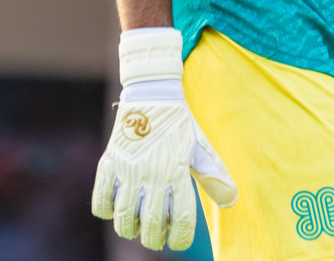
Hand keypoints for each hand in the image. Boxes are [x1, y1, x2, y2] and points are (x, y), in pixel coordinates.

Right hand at [91, 28, 237, 249]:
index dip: (181, 238)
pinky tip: (116, 204)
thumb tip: (231, 199)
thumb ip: (213, 174)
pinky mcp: (109, 163)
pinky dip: (107, 211)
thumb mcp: (198, 146)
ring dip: (131, 229)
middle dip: (154, 239)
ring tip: (136, 221)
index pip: (183, 220)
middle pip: (151, 228)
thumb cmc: (178, 124)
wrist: (152, 93)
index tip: (177, 239)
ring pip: (124, 221)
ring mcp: (129, 169)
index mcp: (178, 171)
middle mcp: (154, 173)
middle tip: (156, 234)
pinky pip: (101, 203)